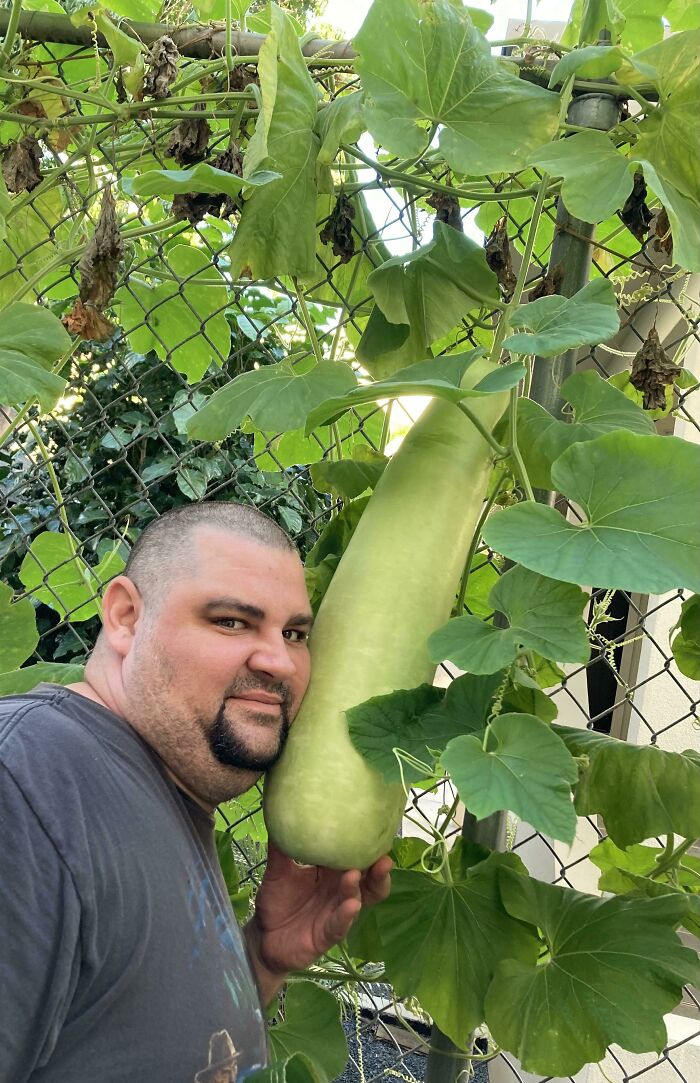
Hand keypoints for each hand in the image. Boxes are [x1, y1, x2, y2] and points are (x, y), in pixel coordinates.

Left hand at [245, 841, 391, 986]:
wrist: (264, 936)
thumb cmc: (277, 901)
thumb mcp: (278, 871)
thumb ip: (281, 848)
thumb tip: (279, 813)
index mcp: (333, 874)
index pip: (357, 857)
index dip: (370, 846)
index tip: (376, 829)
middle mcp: (340, 891)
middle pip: (368, 880)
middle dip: (378, 868)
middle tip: (383, 855)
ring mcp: (337, 913)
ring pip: (358, 900)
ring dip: (360, 887)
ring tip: (356, 874)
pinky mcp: (328, 934)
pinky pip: (341, 925)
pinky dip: (346, 915)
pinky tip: (350, 906)